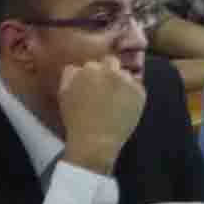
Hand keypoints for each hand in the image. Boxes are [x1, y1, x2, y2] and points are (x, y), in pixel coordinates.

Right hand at [58, 58, 147, 174]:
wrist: (96, 141)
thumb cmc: (76, 120)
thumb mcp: (64, 95)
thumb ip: (69, 75)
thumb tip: (78, 67)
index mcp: (89, 69)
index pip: (93, 65)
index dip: (93, 76)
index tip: (93, 88)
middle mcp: (109, 71)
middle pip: (111, 62)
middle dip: (108, 72)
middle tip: (106, 91)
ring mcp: (126, 81)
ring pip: (125, 74)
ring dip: (121, 83)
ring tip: (115, 102)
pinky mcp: (139, 92)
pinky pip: (137, 87)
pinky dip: (132, 95)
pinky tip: (124, 107)